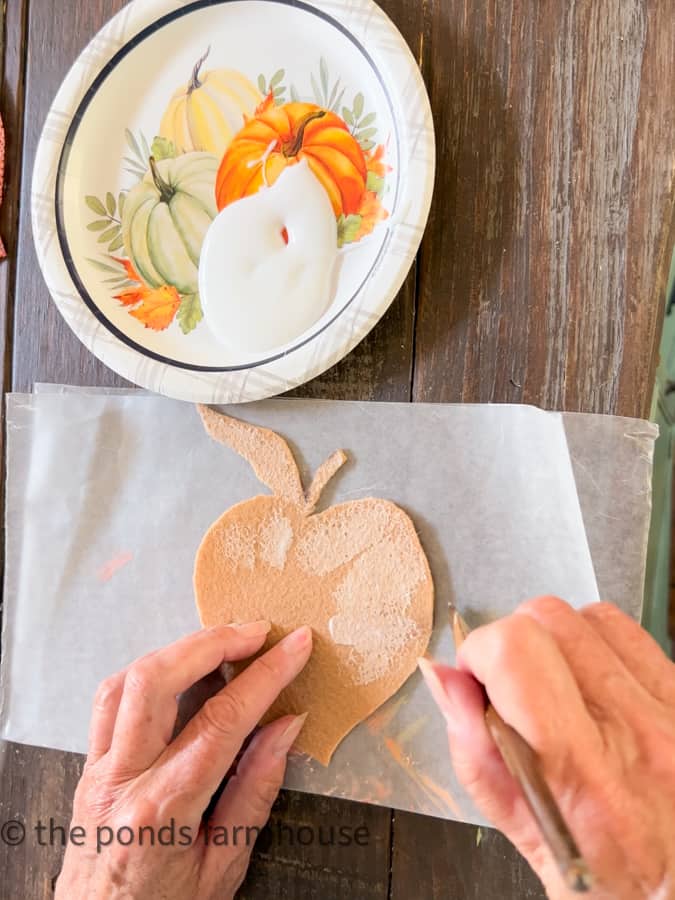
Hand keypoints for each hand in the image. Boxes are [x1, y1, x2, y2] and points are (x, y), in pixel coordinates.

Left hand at [55, 621, 311, 899]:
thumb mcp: (224, 868)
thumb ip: (255, 792)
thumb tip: (286, 725)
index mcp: (161, 812)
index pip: (221, 721)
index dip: (265, 676)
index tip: (296, 646)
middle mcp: (120, 781)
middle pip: (155, 681)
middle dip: (212, 642)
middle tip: (257, 631)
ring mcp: (96, 771)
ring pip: (126, 680)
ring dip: (178, 649)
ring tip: (224, 643)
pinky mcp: (88, 767)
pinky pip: (110, 699)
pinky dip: (149, 672)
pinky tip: (180, 671)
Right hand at [419, 596, 674, 899]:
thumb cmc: (605, 881)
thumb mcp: (526, 839)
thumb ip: (475, 755)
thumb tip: (441, 676)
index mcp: (582, 775)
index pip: (515, 654)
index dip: (478, 653)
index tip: (476, 680)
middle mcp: (633, 732)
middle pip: (546, 619)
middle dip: (509, 642)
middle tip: (512, 687)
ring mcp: (668, 711)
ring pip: (585, 615)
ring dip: (553, 639)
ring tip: (553, 684)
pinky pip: (627, 628)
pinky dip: (595, 640)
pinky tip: (588, 678)